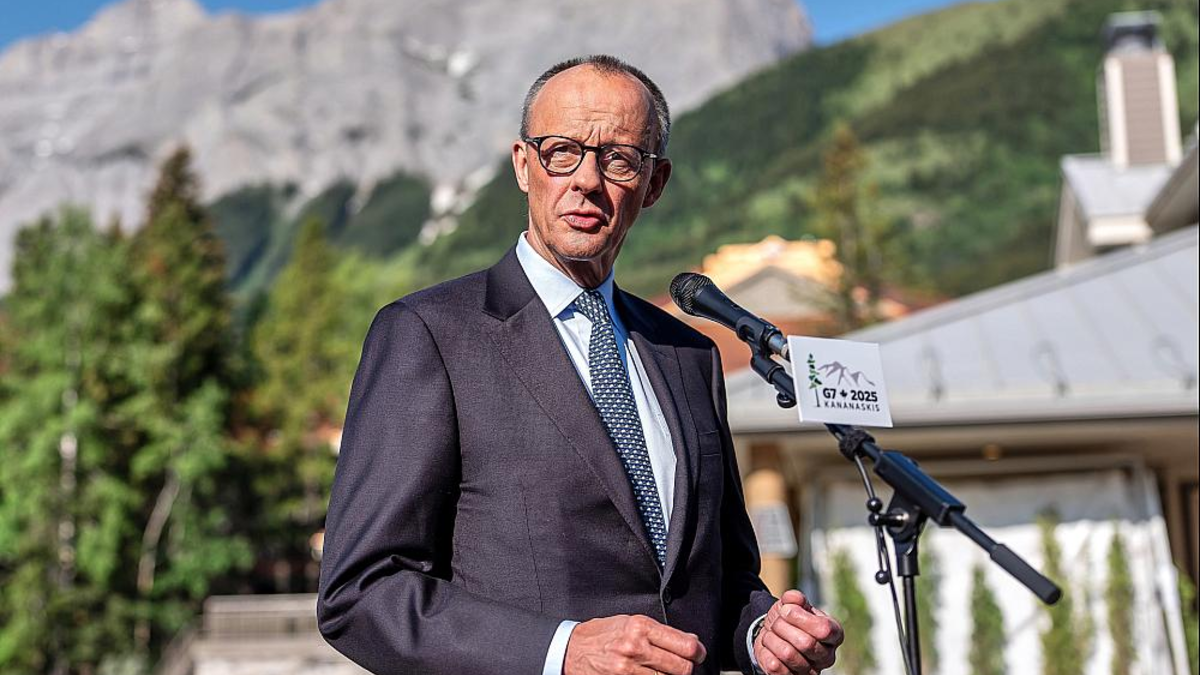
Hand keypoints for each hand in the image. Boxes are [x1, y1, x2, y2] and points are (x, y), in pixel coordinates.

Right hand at [564, 614, 706, 674]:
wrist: (570, 650)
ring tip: (664, 671)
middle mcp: (636, 648)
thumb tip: (689, 640)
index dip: (698, 652)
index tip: (698, 653)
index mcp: (640, 626)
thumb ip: (658, 631)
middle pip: (682, 668)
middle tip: (685, 666)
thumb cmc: (600, 634)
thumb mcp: (628, 622)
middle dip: (687, 668)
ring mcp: (628, 670)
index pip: (685, 645)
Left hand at [753, 590, 842, 674]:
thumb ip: (794, 598)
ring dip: (772, 638)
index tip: (786, 609)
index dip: (800, 617)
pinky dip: (766, 652)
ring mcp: (811, 671)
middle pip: (805, 643)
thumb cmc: (788, 619)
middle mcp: (827, 656)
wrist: (773, 635)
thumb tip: (795, 599)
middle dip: (783, 627)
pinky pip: (776, 667)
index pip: (824, 630)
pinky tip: (768, 647)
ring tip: (771, 634)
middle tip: (776, 622)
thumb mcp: (791, 604)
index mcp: (834, 634)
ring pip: (788, 654)